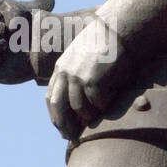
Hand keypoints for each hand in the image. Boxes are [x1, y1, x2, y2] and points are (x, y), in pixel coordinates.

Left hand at [46, 16, 132, 139]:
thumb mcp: (81, 58)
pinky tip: (108, 106)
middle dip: (64, 125)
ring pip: (78, 107)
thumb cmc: (104, 45)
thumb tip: (79, 106)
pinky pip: (96, 102)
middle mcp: (65, 72)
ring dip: (87, 117)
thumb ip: (76, 77)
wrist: (116, 29)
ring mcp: (78, 76)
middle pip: (59, 106)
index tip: (62, 129)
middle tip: (73, 137)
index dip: (55, 116)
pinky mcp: (93, 79)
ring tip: (95, 120)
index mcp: (60, 68)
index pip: (51, 98)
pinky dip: (102, 107)